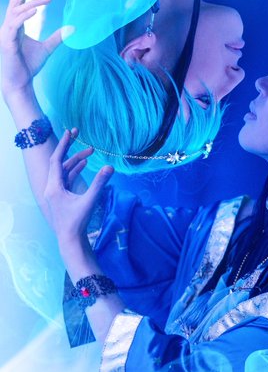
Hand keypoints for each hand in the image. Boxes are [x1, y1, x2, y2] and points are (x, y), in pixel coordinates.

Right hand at [0, 0, 65, 101]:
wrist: (20, 83)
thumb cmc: (29, 66)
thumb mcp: (47, 48)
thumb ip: (57, 37)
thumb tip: (72, 27)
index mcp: (16, 27)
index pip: (19, 4)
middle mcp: (9, 27)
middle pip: (15, 2)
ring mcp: (6, 33)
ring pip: (17, 11)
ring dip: (32, 3)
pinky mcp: (7, 41)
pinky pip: (15, 25)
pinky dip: (25, 16)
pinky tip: (36, 10)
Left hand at [43, 129, 113, 246]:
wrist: (70, 240)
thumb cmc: (78, 222)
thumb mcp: (90, 200)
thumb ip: (100, 183)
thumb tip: (110, 167)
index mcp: (54, 187)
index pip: (56, 160)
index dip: (64, 145)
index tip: (70, 131)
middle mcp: (52, 187)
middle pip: (59, 162)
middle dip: (70, 148)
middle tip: (79, 134)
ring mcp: (56, 192)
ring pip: (64, 170)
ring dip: (76, 160)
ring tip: (90, 151)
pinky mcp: (61, 196)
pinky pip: (66, 178)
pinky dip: (75, 169)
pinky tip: (85, 164)